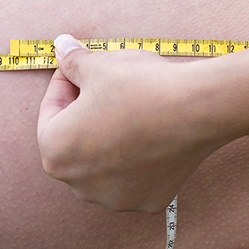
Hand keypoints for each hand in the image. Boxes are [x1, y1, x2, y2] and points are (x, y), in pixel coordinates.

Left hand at [37, 35, 225, 212]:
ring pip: (104, 163)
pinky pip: (134, 176)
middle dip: (83, 113)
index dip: (63, 84)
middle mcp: (80, 186)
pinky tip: (149, 132)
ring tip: (127, 109)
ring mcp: (116, 198)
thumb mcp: (98, 65)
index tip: (77, 69)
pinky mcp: (148, 201)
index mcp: (56, 154)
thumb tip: (61, 47)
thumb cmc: (140, 87)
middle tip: (101, 86)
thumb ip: (72, 61)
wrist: (198, 109)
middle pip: (75, 142)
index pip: (49, 114)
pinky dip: (137, 157)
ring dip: (109, 138)